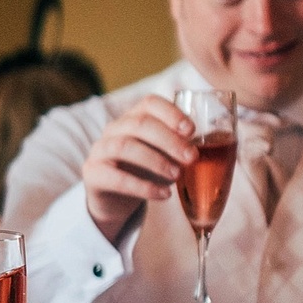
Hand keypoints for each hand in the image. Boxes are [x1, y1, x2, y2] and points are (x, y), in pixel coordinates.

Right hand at [79, 96, 195, 243]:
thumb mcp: (163, 155)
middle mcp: (114, 129)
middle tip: (192, 157)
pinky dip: (143, 187)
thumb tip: (209, 143)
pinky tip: (164, 194)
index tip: (192, 130)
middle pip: (139, 124)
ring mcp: (100, 151)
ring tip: (176, 176)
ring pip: (124, 147)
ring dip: (155, 161)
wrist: (113, 199)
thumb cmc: (145, 170)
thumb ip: (180, 146)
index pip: (150, 103)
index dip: (171, 113)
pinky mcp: (92, 175)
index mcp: (133, 118)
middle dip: (169, 140)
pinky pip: (116, 178)